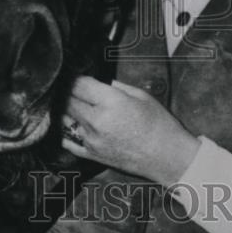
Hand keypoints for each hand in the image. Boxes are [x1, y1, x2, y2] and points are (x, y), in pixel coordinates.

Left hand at [62, 76, 200, 187]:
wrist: (167, 157)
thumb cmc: (159, 125)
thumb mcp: (141, 96)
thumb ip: (116, 86)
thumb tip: (101, 82)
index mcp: (110, 102)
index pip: (79, 84)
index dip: (76, 77)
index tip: (77, 75)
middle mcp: (96, 120)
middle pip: (68, 100)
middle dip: (70, 92)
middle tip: (74, 88)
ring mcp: (91, 139)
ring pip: (64, 118)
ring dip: (66, 109)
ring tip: (73, 103)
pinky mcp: (91, 154)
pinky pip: (67, 140)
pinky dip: (66, 130)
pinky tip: (70, 123)